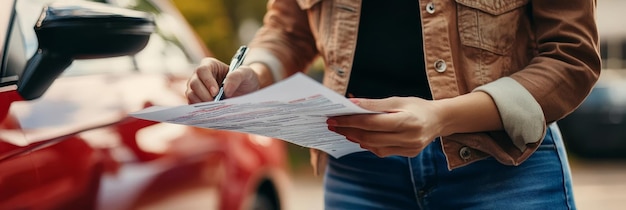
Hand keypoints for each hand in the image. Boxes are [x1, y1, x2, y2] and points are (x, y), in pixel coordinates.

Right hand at [186, 57, 260, 102]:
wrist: (247, 91)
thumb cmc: (245, 78)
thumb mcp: (246, 74)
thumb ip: (236, 77)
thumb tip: (226, 90)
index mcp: (210, 65)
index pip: (202, 70)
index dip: (207, 81)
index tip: (216, 93)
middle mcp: (200, 75)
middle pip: (193, 83)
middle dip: (203, 95)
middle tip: (215, 103)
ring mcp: (197, 88)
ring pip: (190, 94)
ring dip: (201, 103)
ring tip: (214, 109)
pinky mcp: (197, 99)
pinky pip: (192, 104)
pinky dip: (199, 109)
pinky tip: (210, 112)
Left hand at [327, 97, 445, 157]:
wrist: (440, 120)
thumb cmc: (417, 106)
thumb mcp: (397, 100)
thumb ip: (375, 104)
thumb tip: (352, 103)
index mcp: (407, 121)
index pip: (371, 123)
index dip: (350, 121)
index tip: (334, 119)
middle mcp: (409, 137)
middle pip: (371, 137)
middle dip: (349, 131)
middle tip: (333, 125)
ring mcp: (409, 148)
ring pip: (375, 147)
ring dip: (357, 139)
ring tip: (343, 131)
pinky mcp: (408, 154)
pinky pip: (383, 151)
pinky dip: (370, 144)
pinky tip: (360, 137)